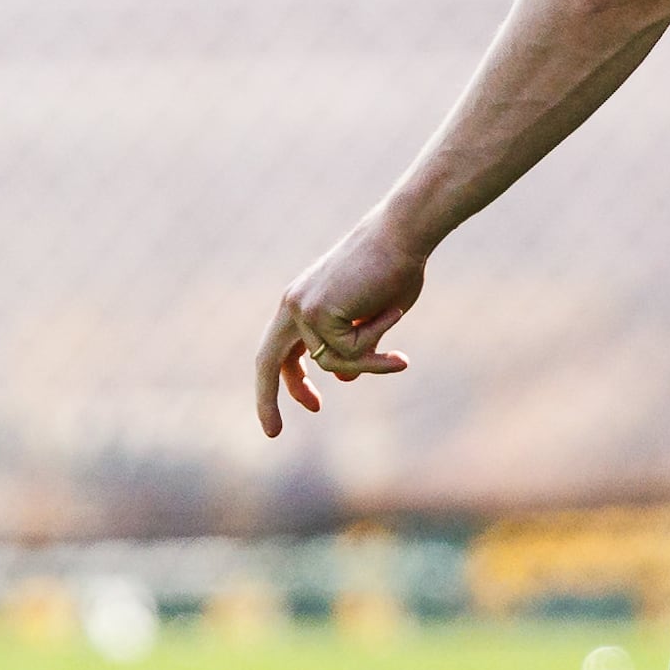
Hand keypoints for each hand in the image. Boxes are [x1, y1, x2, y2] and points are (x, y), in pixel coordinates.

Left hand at [254, 213, 427, 437]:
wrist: (402, 234)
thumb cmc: (394, 269)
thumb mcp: (373, 318)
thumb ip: (355, 345)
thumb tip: (342, 379)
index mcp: (300, 303)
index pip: (280, 352)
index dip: (290, 383)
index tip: (312, 407)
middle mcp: (292, 305)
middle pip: (268, 362)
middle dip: (268, 399)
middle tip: (271, 434)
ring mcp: (302, 307)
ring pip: (331, 363)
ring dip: (369, 362)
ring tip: (398, 347)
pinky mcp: (318, 312)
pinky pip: (349, 353)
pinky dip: (376, 347)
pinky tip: (392, 315)